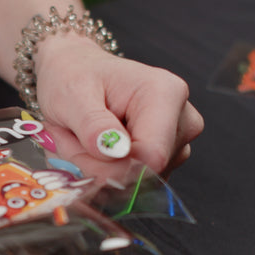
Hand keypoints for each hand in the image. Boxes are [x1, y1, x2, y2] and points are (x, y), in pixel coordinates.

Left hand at [32, 34, 203, 174]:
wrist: (78, 72)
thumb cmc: (75, 76)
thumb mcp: (72, 95)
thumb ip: (93, 125)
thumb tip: (118, 153)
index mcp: (165, 93)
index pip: (151, 157)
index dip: (112, 169)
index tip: (81, 153)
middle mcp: (182, 118)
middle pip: (144, 173)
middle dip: (100, 168)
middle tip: (74, 140)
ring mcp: (178, 141)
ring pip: (137, 182)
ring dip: (100, 170)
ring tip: (82, 139)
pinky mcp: (168, 158)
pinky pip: (135, 182)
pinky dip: (107, 172)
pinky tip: (96, 148)